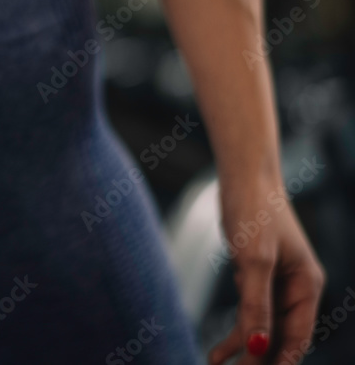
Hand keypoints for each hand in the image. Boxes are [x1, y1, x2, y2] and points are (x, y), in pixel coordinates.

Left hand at [209, 179, 325, 364]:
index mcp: (306, 286)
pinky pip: (249, 311)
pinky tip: (220, 350)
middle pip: (280, 335)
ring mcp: (275, 282)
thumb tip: (256, 346)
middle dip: (258, 358)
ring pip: (262, 326)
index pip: (297, 336)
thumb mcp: (255, 260)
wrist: (243, 176)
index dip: (280, 361)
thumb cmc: (254, 210)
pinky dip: (236, 331)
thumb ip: (256, 305)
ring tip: (215, 364)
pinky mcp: (255, 275)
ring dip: (242, 348)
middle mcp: (295, 288)